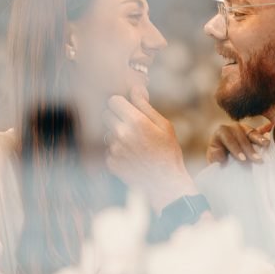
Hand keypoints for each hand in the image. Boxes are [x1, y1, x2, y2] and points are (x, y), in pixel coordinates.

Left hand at [104, 88, 197, 212]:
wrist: (166, 184)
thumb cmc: (168, 152)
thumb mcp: (164, 126)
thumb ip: (146, 106)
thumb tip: (136, 89)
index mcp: (136, 122)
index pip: (113, 100)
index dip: (120, 103)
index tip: (128, 108)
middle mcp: (122, 134)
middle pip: (106, 114)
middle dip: (116, 117)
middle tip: (131, 126)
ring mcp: (114, 150)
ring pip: (106, 132)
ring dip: (116, 135)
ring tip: (134, 145)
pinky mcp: (111, 163)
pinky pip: (108, 149)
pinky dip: (116, 152)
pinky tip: (131, 157)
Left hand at [206, 122, 271, 163]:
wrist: (222, 150)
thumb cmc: (218, 154)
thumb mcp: (213, 155)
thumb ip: (215, 155)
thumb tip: (220, 157)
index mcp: (222, 131)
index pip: (229, 140)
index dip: (236, 149)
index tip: (243, 159)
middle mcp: (233, 127)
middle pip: (242, 136)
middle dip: (249, 148)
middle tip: (257, 159)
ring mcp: (244, 127)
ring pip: (252, 132)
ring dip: (260, 139)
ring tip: (267, 144)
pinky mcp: (253, 131)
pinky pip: (261, 130)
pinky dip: (267, 130)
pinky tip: (272, 127)